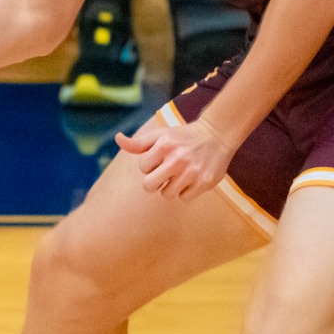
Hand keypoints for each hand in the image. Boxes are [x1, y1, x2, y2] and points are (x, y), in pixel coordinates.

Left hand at [113, 116, 234, 199]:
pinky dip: (186, 192)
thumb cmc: (182, 137)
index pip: (143, 168)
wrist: (216, 135)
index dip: (150, 165)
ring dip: (171, 187)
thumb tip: (117, 138)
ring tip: (181, 174)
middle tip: (164, 174)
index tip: (161, 159)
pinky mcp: (205, 182)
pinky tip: (192, 179)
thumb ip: (138, 143)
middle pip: (149, 186)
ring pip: (167, 194)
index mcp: (164, 146)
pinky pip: (184, 198)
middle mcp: (177, 159)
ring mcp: (192, 172)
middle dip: (154, 182)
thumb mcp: (160, 135)